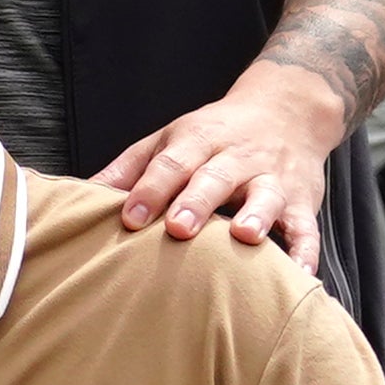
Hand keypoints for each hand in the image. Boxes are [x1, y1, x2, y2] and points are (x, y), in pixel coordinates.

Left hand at [93, 51, 343, 246]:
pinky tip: (299, 275)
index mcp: (200, 140)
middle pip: (216, 177)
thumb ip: (129, 169)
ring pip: (267, 195)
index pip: (171, 163)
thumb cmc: (213, 135)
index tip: (130, 218)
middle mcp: (238, 157)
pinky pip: (307, 227)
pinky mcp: (303, 200)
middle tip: (179, 229)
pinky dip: (307, 250)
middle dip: (198, 202)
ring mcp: (273, 178)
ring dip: (258, 215)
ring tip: (245, 236)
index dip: (150, 190)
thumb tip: (77, 195)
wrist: (287, 109)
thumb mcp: (168, 140)